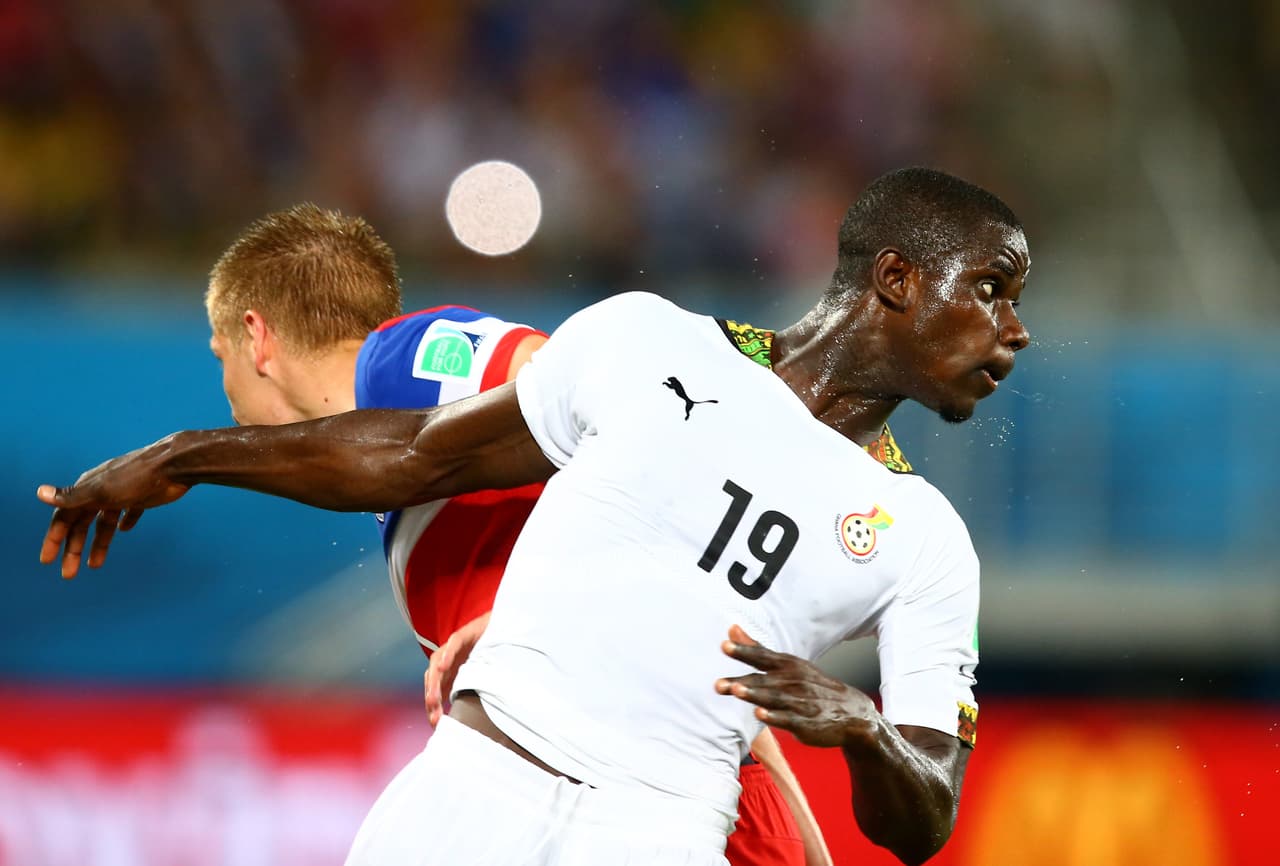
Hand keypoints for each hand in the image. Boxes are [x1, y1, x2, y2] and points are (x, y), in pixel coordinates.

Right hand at [36, 438, 189, 578]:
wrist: (174, 465)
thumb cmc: (136, 477)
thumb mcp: (101, 491)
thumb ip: (72, 496)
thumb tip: (40, 492)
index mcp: (88, 489)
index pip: (64, 517)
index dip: (54, 539)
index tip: (46, 561)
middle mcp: (102, 491)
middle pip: (82, 524)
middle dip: (73, 548)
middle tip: (69, 574)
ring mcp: (123, 493)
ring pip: (104, 522)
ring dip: (98, 543)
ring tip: (95, 565)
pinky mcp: (144, 495)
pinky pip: (130, 511)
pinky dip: (126, 521)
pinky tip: (126, 530)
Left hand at [425, 611, 490, 725]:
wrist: (498, 627)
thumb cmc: (487, 654)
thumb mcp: (477, 677)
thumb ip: (469, 692)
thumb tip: (470, 719)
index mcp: (448, 672)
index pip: (435, 691)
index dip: (434, 707)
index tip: (436, 724)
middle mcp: (446, 660)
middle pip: (432, 680)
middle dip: (432, 698)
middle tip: (434, 715)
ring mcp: (452, 647)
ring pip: (437, 663)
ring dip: (434, 681)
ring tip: (434, 697)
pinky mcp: (462, 635)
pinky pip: (452, 645)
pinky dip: (447, 655)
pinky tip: (444, 667)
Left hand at [715, 624, 877, 747]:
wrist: (852, 713)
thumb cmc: (812, 686)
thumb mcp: (788, 664)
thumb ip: (757, 649)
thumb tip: (732, 629)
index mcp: (788, 665)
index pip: (762, 656)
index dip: (743, 652)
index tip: (724, 646)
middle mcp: (793, 681)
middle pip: (762, 680)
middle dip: (740, 681)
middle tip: (718, 684)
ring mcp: (800, 703)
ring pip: (773, 698)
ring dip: (754, 695)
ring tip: (736, 690)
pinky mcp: (805, 723)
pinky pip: (787, 719)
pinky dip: (774, 717)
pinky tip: (759, 715)